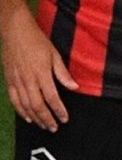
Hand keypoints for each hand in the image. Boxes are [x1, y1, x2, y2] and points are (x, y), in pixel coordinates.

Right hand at [1, 11, 77, 131]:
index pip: (52, 97)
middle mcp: (28, 80)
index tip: (65, 118)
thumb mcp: (54, 54)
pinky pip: (14, 100)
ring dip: (35, 118)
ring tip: (43, 125)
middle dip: (47, 119)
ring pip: (25, 106)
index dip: (59, 110)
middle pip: (37, 106)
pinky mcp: (9, 81)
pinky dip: (20, 111)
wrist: (14, 32)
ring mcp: (16, 82)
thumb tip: (74, 87)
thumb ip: (62, 73)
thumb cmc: (37, 41)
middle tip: (54, 127)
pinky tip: (27, 117)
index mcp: (41, 74)